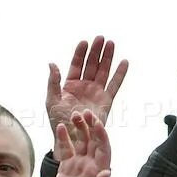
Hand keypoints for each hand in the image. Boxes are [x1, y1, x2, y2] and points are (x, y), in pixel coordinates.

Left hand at [46, 36, 127, 159]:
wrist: (71, 138)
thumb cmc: (58, 121)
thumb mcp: (51, 100)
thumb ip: (53, 81)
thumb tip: (52, 63)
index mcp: (70, 85)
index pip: (76, 64)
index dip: (80, 53)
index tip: (85, 42)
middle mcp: (84, 86)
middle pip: (92, 64)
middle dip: (96, 51)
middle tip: (101, 37)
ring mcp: (96, 93)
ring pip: (103, 71)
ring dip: (107, 57)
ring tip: (111, 43)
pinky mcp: (106, 101)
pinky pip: (115, 85)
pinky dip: (120, 74)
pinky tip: (124, 62)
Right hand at [51, 110, 110, 176]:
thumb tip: (107, 174)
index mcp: (101, 169)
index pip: (103, 147)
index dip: (101, 134)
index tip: (96, 122)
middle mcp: (91, 164)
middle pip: (92, 140)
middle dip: (89, 126)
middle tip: (83, 112)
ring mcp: (79, 165)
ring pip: (79, 142)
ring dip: (77, 129)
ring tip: (72, 115)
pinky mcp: (66, 169)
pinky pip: (65, 150)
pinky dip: (63, 138)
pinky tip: (59, 127)